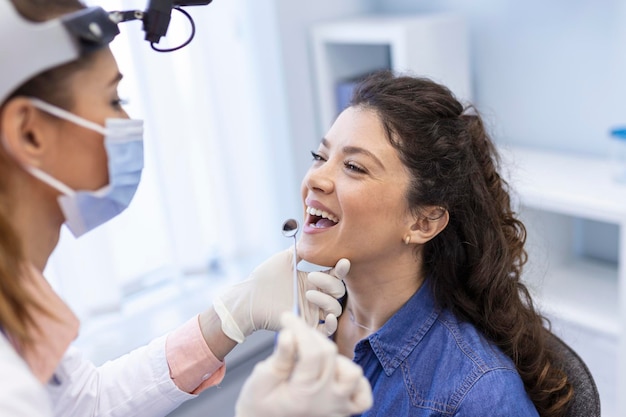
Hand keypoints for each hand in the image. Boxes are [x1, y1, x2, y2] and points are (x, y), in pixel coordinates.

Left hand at [213, 248, 347, 342]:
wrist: (249, 298)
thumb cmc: (264, 278)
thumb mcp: (284, 259)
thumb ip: (301, 250)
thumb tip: (312, 235)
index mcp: (313, 280)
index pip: (335, 275)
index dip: (342, 269)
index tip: (342, 262)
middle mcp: (316, 296)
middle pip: (338, 292)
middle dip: (330, 283)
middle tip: (310, 276)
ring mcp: (312, 312)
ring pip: (335, 309)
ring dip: (327, 301)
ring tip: (308, 295)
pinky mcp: (305, 325)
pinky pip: (326, 331)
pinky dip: (331, 325)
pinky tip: (326, 317)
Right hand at [235, 312, 372, 416]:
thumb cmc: (260, 403)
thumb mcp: (261, 380)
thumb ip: (280, 358)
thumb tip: (290, 334)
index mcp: (303, 394)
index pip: (311, 353)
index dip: (299, 328)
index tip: (287, 317)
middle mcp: (326, 402)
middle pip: (330, 355)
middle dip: (311, 336)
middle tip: (294, 332)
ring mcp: (338, 407)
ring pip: (352, 373)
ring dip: (335, 358)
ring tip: (313, 356)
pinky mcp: (345, 410)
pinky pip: (363, 394)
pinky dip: (354, 381)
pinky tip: (336, 372)